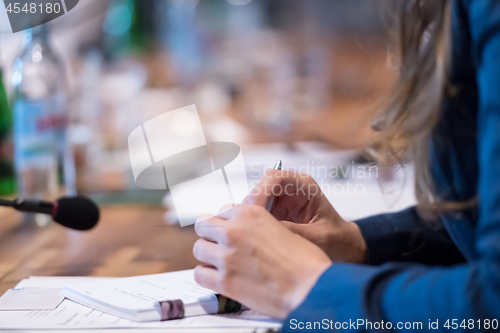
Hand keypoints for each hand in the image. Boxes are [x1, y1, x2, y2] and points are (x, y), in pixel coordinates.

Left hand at [193, 205, 331, 318]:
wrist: (310, 287)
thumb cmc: (305, 262)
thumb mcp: (283, 229)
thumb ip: (259, 227)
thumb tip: (248, 232)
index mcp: (250, 214)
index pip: (223, 211)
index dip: (226, 222)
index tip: (228, 230)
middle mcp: (234, 231)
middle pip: (205, 225)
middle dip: (212, 235)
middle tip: (219, 244)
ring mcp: (226, 256)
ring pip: (199, 248)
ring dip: (208, 255)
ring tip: (218, 262)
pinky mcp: (224, 281)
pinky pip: (199, 274)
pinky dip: (207, 276)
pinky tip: (217, 278)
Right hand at [244, 169, 365, 262]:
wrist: (344, 247)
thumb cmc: (337, 239)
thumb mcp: (318, 238)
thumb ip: (293, 232)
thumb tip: (265, 230)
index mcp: (305, 186)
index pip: (275, 177)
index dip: (261, 191)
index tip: (256, 212)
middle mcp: (290, 189)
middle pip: (260, 186)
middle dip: (252, 205)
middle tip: (249, 226)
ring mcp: (281, 200)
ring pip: (255, 200)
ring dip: (250, 216)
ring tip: (252, 235)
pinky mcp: (275, 212)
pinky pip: (257, 214)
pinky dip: (252, 224)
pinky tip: (255, 237)